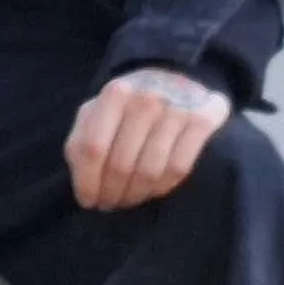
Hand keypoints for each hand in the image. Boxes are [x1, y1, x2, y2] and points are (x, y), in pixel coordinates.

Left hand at [65, 68, 233, 211]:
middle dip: (112, 194)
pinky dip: (163, 187)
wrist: (174, 80)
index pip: (92, 148)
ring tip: (130, 198)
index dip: (88, 182)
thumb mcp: (96, 114)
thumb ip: (81, 144)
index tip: (89, 201)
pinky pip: (178, 169)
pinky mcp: (203, 120)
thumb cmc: (126, 108)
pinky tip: (153, 189)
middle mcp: (145, 98)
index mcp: (114, 94)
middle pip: (121, 165)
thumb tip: (85, 189)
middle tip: (111, 204)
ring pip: (150, 171)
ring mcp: (176, 108)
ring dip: (136, 194)